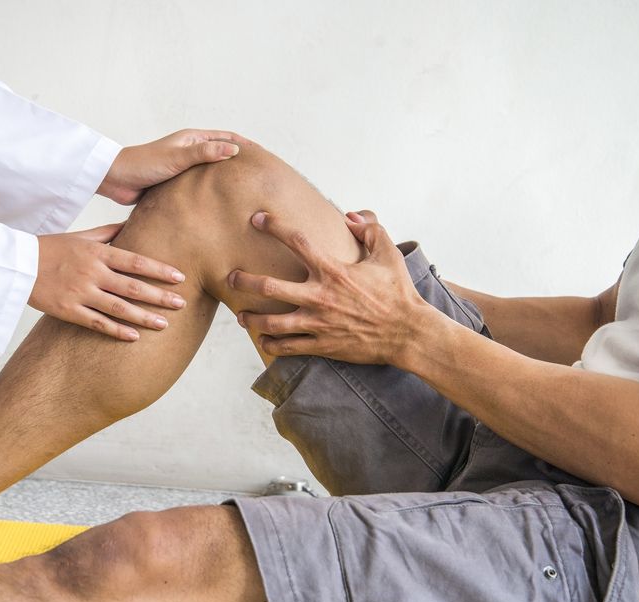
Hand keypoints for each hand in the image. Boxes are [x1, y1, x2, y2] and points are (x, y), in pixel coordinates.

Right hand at [29, 223, 186, 340]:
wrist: (16, 265)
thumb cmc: (50, 249)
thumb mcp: (80, 236)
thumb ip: (107, 232)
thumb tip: (131, 224)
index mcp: (97, 253)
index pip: (135, 261)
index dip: (159, 270)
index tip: (179, 277)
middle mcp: (92, 272)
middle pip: (133, 286)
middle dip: (160, 296)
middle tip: (182, 303)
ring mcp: (80, 293)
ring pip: (119, 307)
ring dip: (143, 317)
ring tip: (164, 324)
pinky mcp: (68, 310)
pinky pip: (97, 323)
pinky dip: (116, 330)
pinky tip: (134, 337)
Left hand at [97, 129, 246, 204]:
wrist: (117, 179)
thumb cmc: (143, 164)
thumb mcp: (178, 157)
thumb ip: (205, 153)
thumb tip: (235, 149)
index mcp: (192, 139)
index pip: (227, 137)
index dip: (246, 144)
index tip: (264, 156)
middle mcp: (190, 151)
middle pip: (221, 154)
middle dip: (240, 163)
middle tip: (260, 178)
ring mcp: (183, 168)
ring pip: (210, 173)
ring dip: (225, 180)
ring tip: (245, 194)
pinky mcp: (176, 184)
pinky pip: (198, 187)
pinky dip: (210, 192)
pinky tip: (219, 205)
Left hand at [228, 210, 430, 365]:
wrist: (408, 333)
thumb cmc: (398, 292)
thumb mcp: (389, 254)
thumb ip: (370, 229)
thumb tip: (351, 216)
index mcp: (333, 271)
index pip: (297, 241)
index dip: (274, 226)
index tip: (257, 218)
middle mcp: (320, 297)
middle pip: (268, 287)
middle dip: (243, 281)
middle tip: (230, 277)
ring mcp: (318, 324)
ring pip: (271, 323)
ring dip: (251, 319)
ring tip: (241, 316)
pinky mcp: (322, 345)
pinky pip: (287, 348)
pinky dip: (271, 345)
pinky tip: (262, 340)